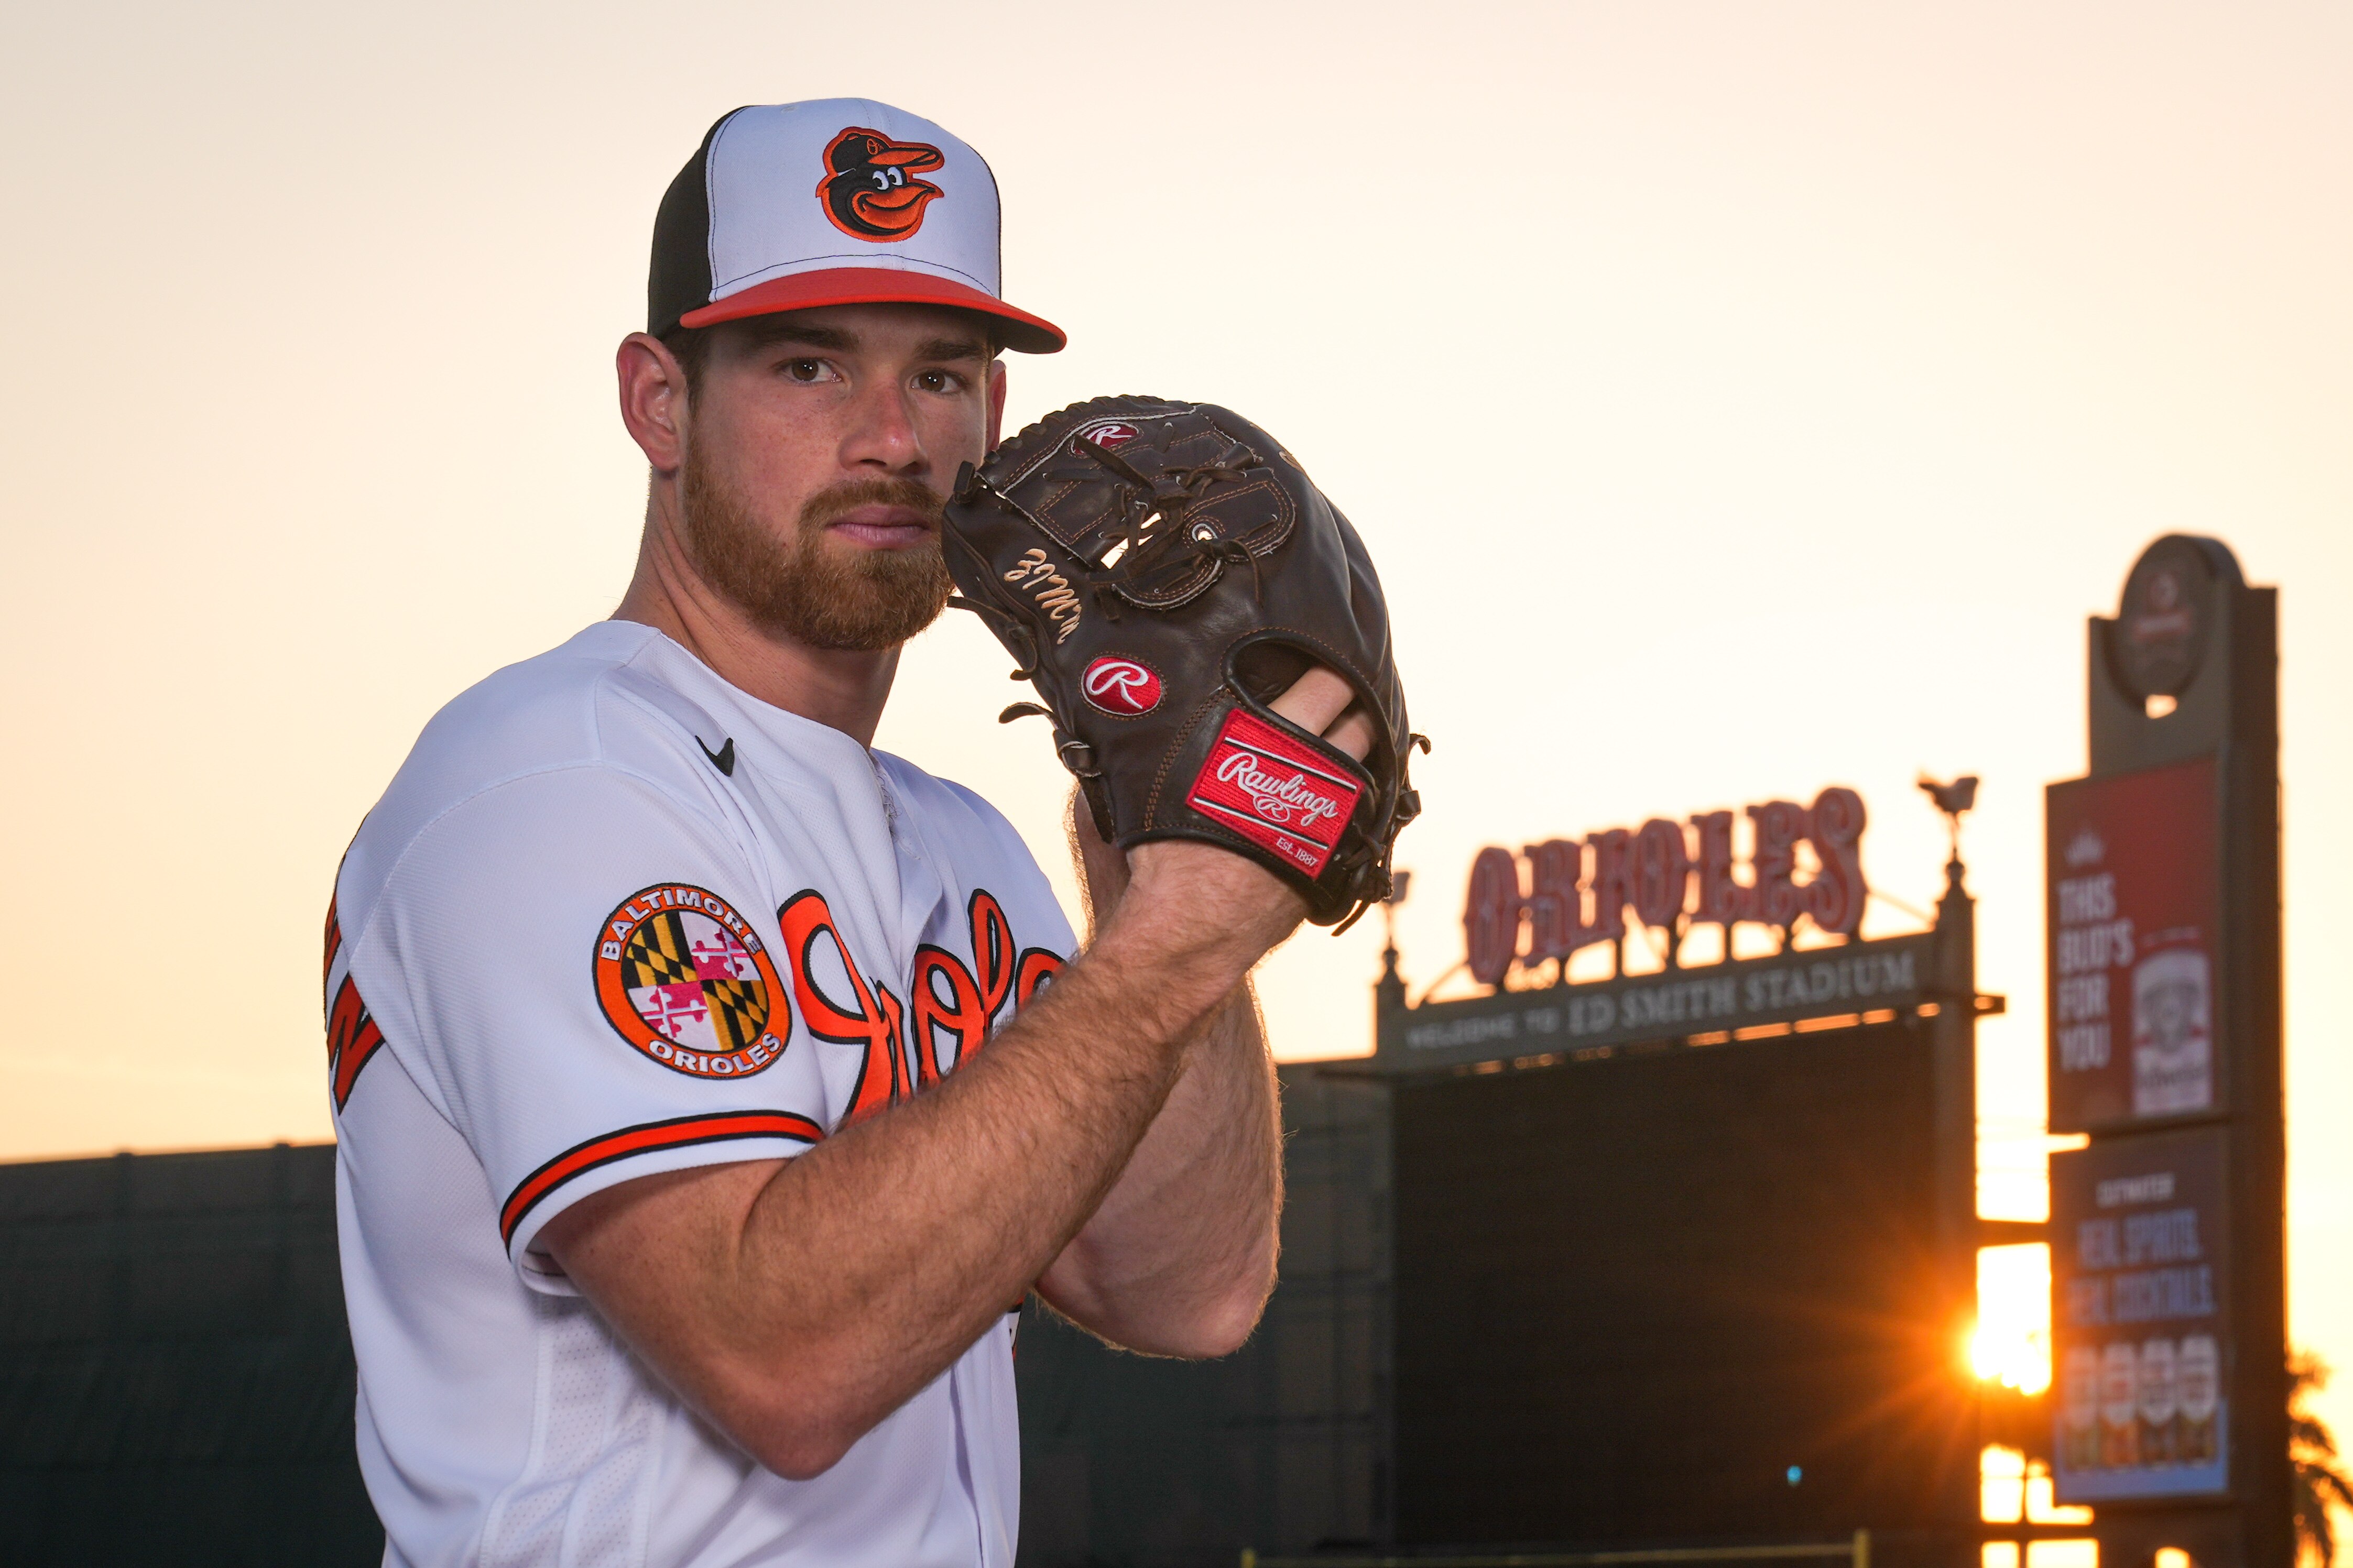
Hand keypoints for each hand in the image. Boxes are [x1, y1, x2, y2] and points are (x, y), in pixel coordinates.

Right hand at [1084, 667, 1371, 977]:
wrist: (1191, 933)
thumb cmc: (1161, 860)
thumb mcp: (1141, 788)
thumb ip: (1140, 748)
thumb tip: (1107, 717)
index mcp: (1267, 743)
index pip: (1324, 688)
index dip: (1332, 673)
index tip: (1331, 666)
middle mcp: (1309, 778)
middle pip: (1358, 727)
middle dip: (1357, 710)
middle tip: (1349, 702)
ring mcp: (1328, 821)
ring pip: (1368, 774)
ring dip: (1362, 757)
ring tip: (1352, 745)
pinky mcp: (1333, 861)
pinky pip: (1358, 820)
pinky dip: (1354, 805)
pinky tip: (1341, 801)